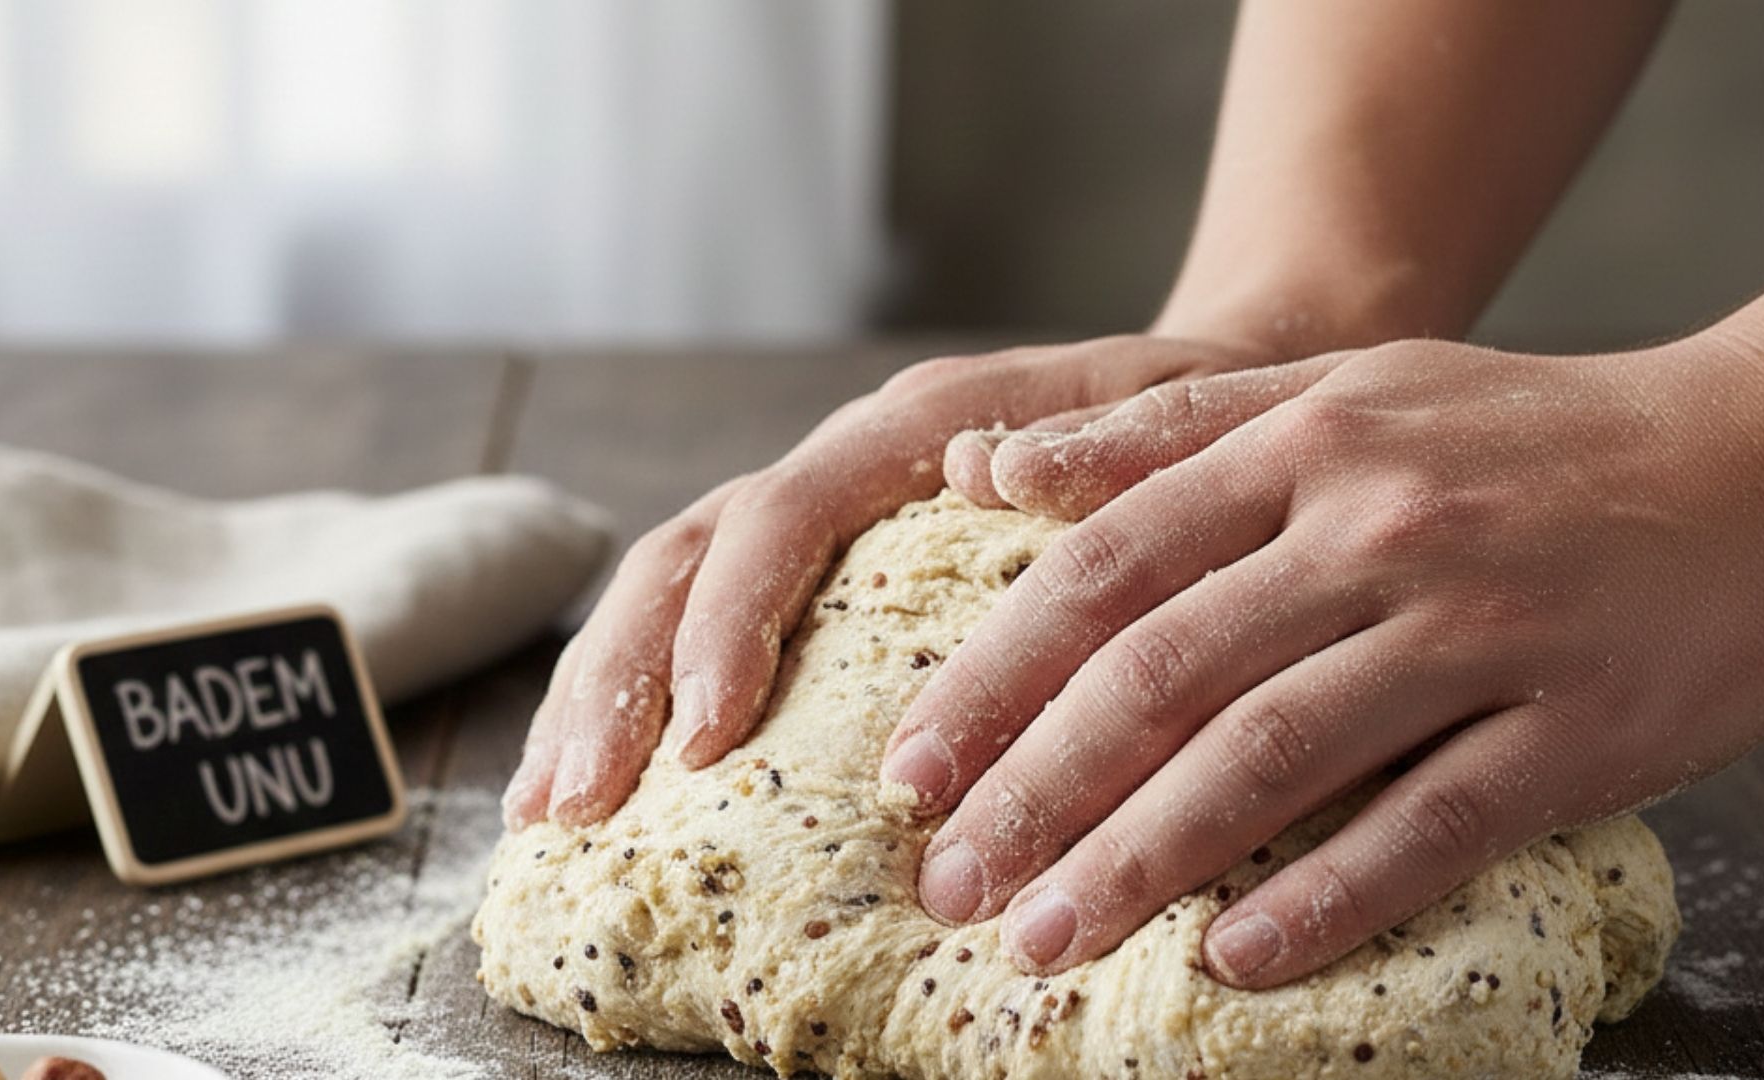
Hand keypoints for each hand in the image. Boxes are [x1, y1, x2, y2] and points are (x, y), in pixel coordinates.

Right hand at [502, 334, 1277, 828]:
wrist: (1211, 390)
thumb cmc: (1194, 421)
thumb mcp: (1171, 417)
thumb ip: (1089, 443)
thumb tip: (979, 469)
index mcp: (908, 428)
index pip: (782, 515)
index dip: (731, 623)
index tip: (707, 739)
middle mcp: (841, 466)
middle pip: (688, 555)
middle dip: (621, 678)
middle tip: (579, 801)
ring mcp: (821, 520)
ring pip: (668, 588)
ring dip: (600, 695)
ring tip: (552, 807)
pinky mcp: (820, 577)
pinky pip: (701, 625)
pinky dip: (640, 699)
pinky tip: (603, 778)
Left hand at [885, 320, 1763, 986]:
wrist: (1758, 460)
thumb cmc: (1518, 434)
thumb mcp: (1340, 387)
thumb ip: (1163, 428)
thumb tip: (988, 468)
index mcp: (1306, 442)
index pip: (1105, 566)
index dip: (992, 676)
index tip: (910, 769)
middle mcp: (1378, 529)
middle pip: (1164, 671)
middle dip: (1036, 791)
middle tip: (949, 885)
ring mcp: (1481, 628)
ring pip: (1275, 756)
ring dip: (1144, 860)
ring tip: (1046, 939)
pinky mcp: (1577, 727)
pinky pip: (1435, 826)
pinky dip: (1330, 899)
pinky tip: (1234, 961)